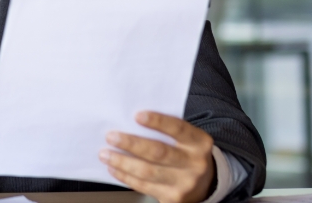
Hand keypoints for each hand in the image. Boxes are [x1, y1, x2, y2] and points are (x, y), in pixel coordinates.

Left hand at [99, 111, 215, 202]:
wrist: (205, 184)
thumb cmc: (188, 154)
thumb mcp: (187, 139)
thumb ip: (166, 131)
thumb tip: (130, 122)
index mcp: (199, 143)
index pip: (178, 129)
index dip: (157, 121)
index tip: (137, 116)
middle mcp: (195, 164)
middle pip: (158, 152)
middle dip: (131, 144)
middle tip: (111, 137)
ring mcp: (184, 184)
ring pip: (147, 172)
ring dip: (122, 162)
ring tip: (106, 154)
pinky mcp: (172, 198)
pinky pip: (144, 187)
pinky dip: (125, 177)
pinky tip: (114, 169)